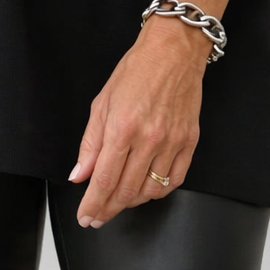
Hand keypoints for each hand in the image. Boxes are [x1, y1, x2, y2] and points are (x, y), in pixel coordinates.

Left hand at [67, 15, 209, 225]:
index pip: (104, 180)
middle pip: (126, 191)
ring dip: (131, 202)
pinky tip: (146, 190)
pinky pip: (174, 180)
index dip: (93, 204)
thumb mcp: (102, 103)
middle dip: (108, 209)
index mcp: (122, 128)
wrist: (173, 52)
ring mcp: (172, 143)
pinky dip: (158, 191)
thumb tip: (80, 175)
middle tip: (97, 217)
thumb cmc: (136, 71)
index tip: (86, 217)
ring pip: (150, 191)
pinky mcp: (189, 142)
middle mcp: (149, 139)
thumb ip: (90, 143)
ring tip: (118, 202)